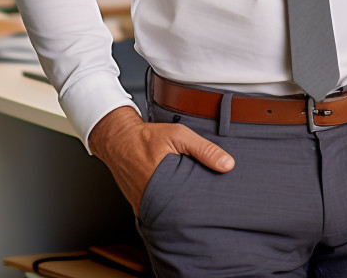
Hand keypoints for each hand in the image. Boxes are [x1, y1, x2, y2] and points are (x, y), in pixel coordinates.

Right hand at [87, 105, 234, 213]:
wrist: (118, 140)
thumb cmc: (147, 136)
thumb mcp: (179, 135)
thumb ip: (204, 149)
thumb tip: (228, 164)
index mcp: (164, 183)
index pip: (193, 202)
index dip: (206, 202)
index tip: (220, 201)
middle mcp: (153, 199)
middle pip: (183, 211)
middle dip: (196, 208)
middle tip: (210, 202)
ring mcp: (144, 205)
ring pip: (171, 212)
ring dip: (182, 207)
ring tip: (195, 200)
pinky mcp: (140, 206)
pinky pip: (159, 209)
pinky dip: (169, 205)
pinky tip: (177, 197)